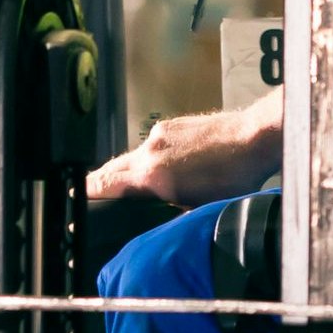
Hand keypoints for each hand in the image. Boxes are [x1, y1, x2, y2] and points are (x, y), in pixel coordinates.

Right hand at [89, 94, 281, 205]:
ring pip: (135, 156)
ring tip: (140, 184)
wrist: (255, 137)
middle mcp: (150, 151)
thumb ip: (167, 204)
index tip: (78, 195)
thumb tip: (152, 207)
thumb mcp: (199, 204)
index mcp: (153, 175)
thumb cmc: (235, 176)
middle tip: (93, 190)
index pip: (107, 183)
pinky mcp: (172, 125)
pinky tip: (170, 166)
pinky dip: (154, 157)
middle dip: (103, 181)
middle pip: (114, 168)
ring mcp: (160, 134)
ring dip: (134, 170)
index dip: (89, 191)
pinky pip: (152, 145)